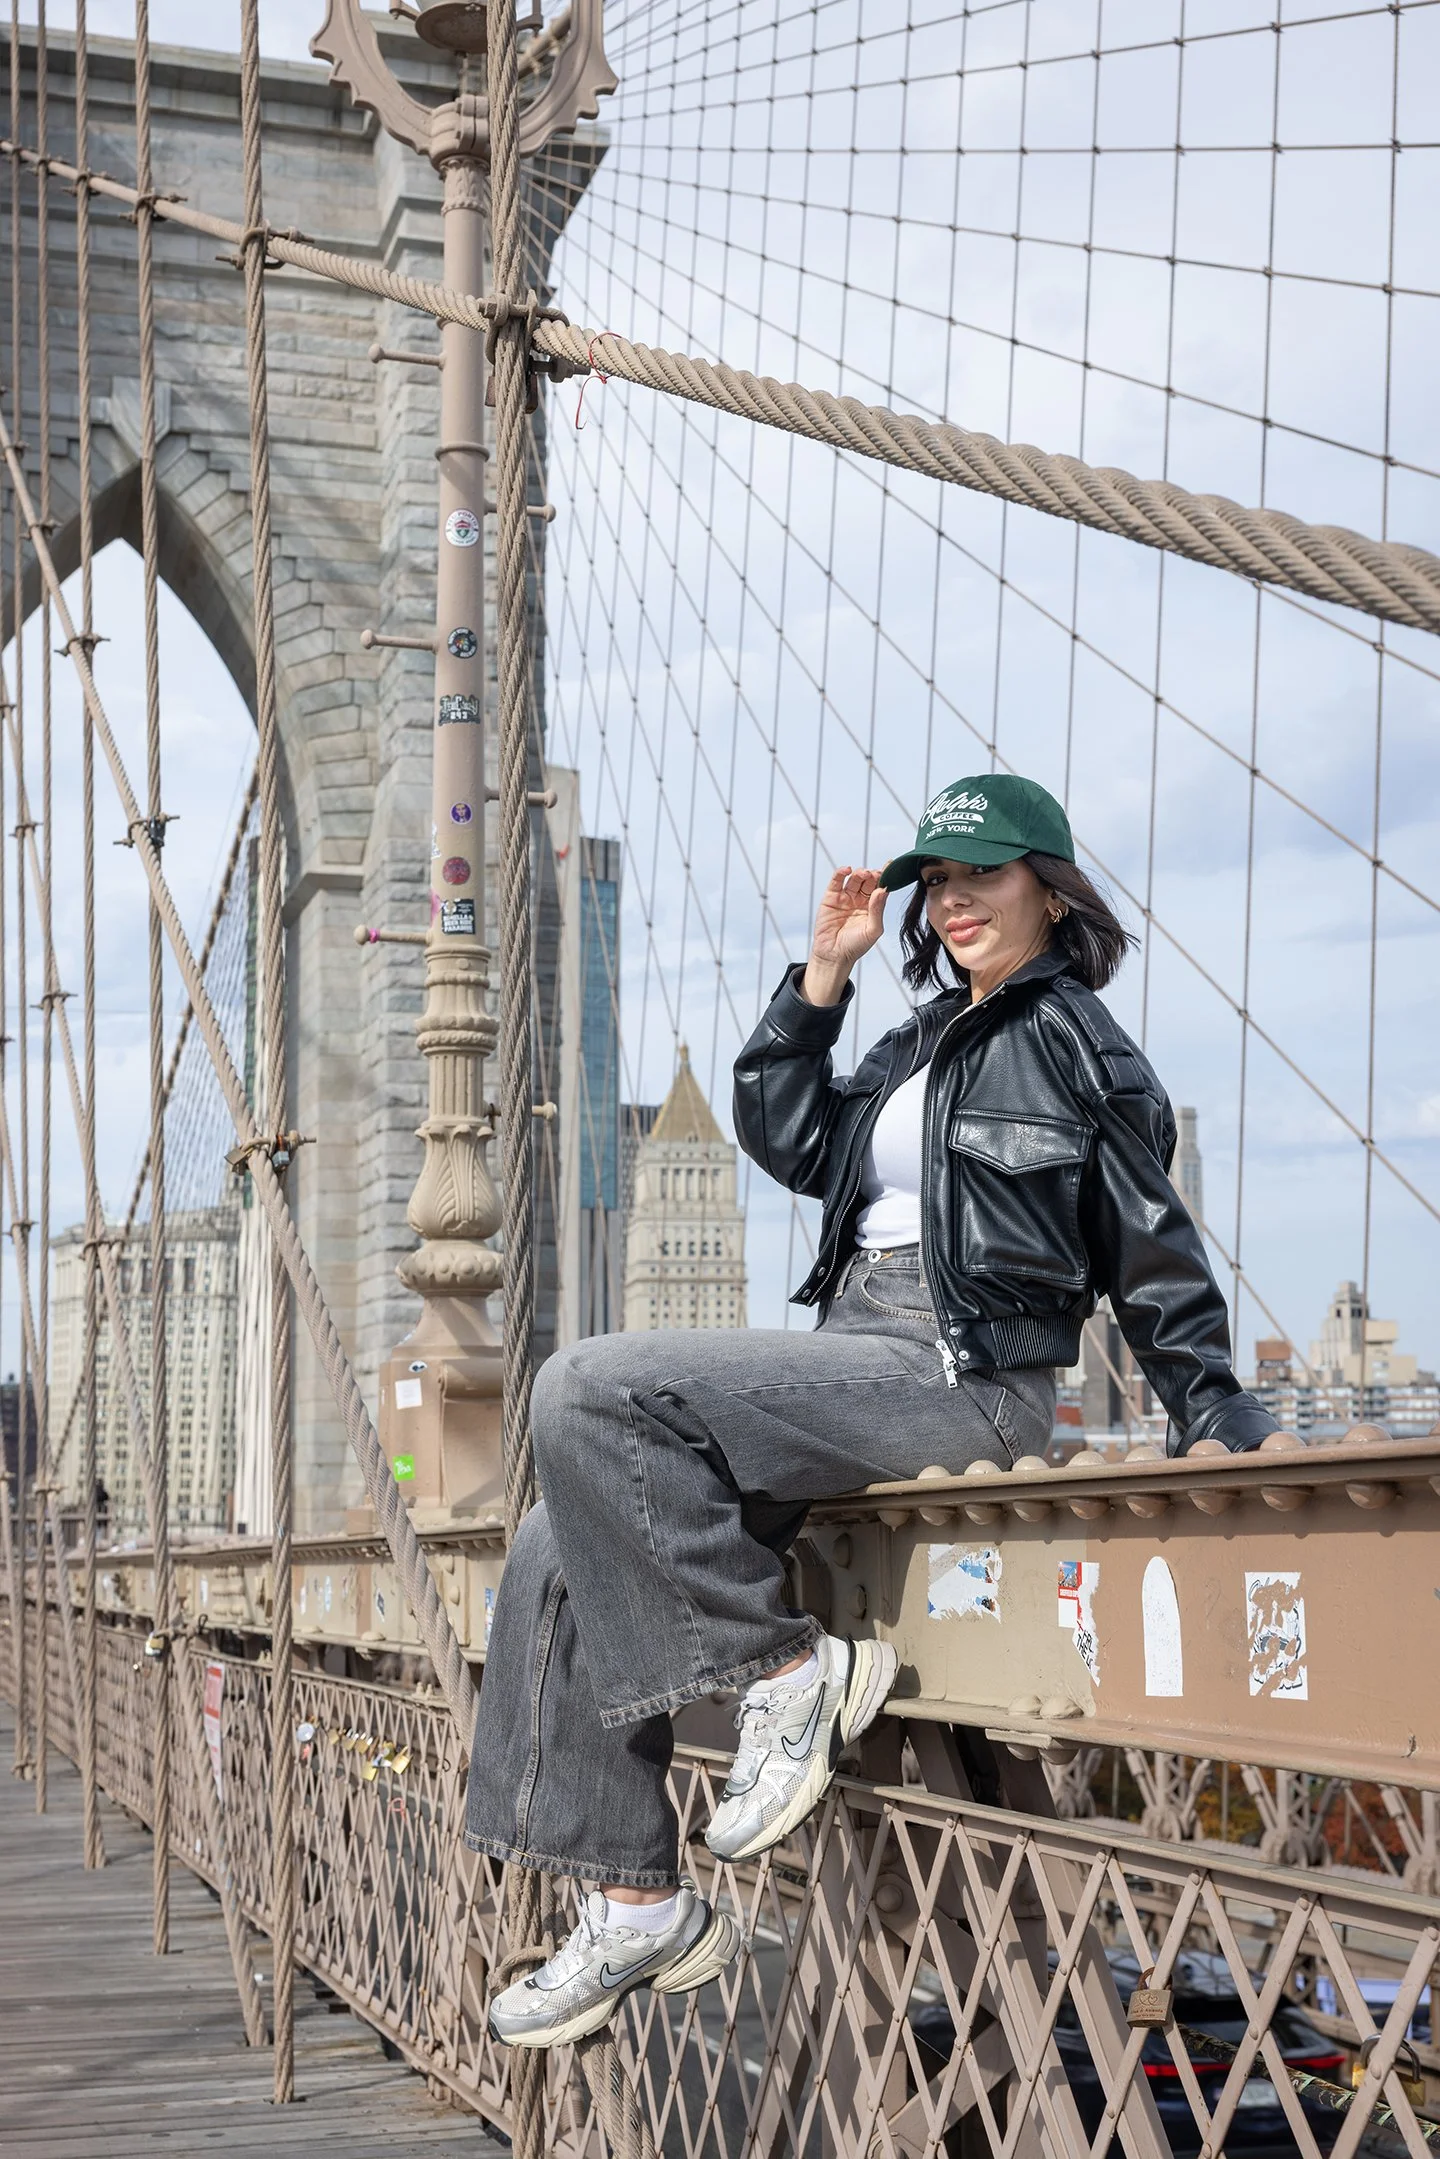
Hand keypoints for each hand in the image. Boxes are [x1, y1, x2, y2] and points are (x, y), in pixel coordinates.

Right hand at [802, 867, 886, 1003]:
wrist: (834, 956)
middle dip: (873, 874)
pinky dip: (841, 873)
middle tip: (876, 874)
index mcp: (872, 907)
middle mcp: (859, 900)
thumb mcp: (872, 930)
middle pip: (868, 881)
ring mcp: (845, 897)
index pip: (881, 887)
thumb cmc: (855, 946)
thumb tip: (883, 890)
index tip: (891, 865)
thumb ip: (878, 910)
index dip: (886, 876)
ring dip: (860, 873)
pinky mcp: (830, 898)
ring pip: (854, 879)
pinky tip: (848, 870)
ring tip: (864, 874)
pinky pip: (836, 881)